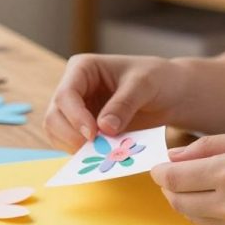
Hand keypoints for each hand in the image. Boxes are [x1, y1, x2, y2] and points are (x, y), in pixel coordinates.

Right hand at [43, 53, 186, 151]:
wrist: (170, 93)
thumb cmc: (157, 79)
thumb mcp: (144, 85)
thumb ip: (123, 104)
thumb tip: (104, 128)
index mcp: (82, 69)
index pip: (66, 95)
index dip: (75, 117)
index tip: (93, 134)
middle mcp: (73, 89)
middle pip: (54, 116)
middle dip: (70, 136)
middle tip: (95, 150)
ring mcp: (76, 110)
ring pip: (57, 133)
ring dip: (74, 147)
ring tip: (101, 152)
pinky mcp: (83, 129)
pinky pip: (72, 144)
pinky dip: (82, 153)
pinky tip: (102, 154)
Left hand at [150, 130, 224, 224]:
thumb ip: (207, 147)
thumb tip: (171, 157)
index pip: (173, 179)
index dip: (159, 172)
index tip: (159, 166)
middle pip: (177, 201)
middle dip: (169, 187)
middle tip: (175, 174)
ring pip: (192, 218)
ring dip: (186, 202)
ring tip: (198, 184)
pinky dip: (207, 214)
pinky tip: (220, 199)